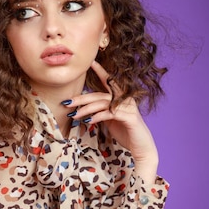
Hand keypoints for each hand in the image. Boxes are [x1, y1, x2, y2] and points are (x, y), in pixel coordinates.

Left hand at [68, 61, 158, 184]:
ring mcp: (128, 107)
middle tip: (67, 102)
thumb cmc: (125, 132)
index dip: (101, 71)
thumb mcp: (109, 119)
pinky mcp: (129, 117)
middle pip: (100, 95)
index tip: (90, 62)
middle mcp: (125, 99)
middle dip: (82, 99)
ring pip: (103, 103)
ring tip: (74, 116)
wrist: (140, 146)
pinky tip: (89, 121)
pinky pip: (110, 113)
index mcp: (120, 97)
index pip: (109, 81)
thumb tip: (84, 109)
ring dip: (86, 110)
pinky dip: (98, 116)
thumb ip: (100, 111)